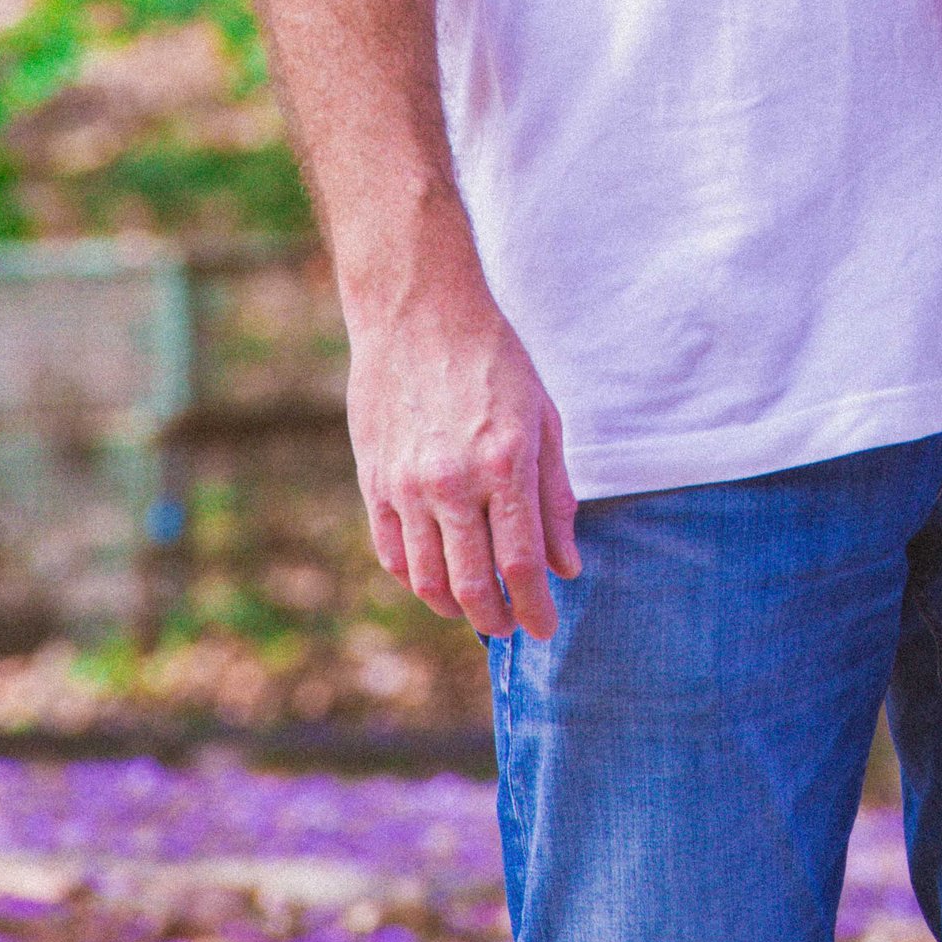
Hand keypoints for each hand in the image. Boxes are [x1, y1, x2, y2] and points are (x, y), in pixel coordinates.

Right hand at [345, 245, 579, 643]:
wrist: (420, 313)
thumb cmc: (495, 360)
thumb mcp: (544, 419)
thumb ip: (556, 497)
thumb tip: (567, 565)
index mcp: (505, 463)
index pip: (522, 564)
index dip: (536, 608)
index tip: (545, 629)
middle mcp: (454, 482)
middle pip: (473, 583)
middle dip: (497, 617)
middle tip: (512, 625)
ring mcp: (407, 485)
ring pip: (428, 579)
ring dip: (455, 606)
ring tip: (477, 608)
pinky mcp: (375, 482)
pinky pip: (392, 553)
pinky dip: (415, 579)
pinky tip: (436, 578)